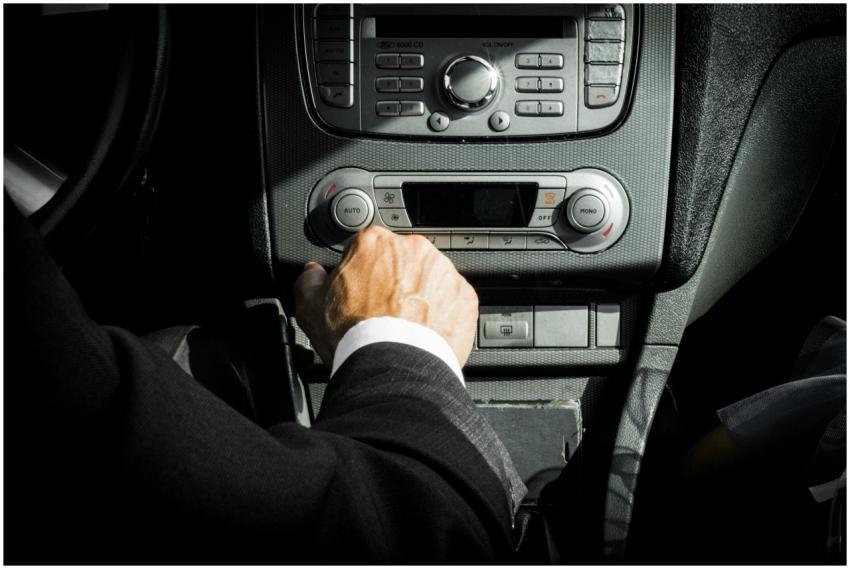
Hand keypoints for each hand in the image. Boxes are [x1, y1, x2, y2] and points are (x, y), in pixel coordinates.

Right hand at [294, 226, 478, 366]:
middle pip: (402, 260)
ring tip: (405, 325)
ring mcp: (443, 272)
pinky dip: (443, 313)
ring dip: (421, 295)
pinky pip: (453, 300)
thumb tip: (312, 274)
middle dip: (394, 280)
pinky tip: (426, 332)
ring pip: (430, 278)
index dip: (361, 271)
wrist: (394, 364)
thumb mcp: (310, 306)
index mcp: (375, 243)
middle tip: (383, 310)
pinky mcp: (464, 297)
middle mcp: (413, 249)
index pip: (367, 247)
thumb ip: (308, 281)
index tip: (360, 289)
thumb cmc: (354, 334)